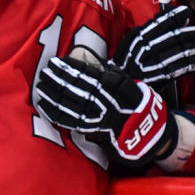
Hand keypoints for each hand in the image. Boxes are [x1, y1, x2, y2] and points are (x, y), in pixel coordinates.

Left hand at [35, 50, 174, 166]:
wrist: (153, 133)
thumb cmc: (138, 104)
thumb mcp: (130, 84)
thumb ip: (111, 74)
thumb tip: (95, 63)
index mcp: (115, 86)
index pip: (87, 74)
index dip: (69, 67)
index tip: (55, 61)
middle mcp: (106, 100)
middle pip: (76, 87)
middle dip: (58, 79)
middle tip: (44, 72)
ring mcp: (101, 116)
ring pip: (72, 103)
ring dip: (54, 94)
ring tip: (41, 86)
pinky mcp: (96, 131)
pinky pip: (72, 121)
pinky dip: (56, 113)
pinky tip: (44, 107)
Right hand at [111, 5, 194, 85]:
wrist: (122, 82)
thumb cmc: (131, 59)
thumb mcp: (135, 40)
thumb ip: (154, 29)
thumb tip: (180, 20)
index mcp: (139, 36)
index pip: (162, 21)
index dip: (177, 14)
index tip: (187, 11)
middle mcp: (147, 47)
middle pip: (176, 36)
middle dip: (192, 32)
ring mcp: (154, 63)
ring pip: (182, 52)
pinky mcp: (162, 77)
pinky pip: (183, 68)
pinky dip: (194, 64)